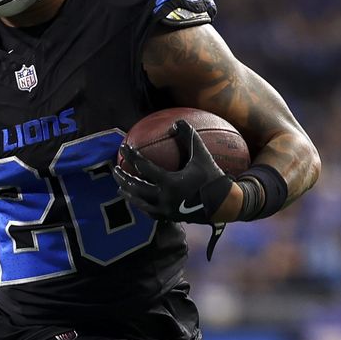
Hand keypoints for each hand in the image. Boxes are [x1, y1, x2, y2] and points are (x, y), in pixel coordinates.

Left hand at [112, 120, 234, 223]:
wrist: (224, 205)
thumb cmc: (213, 177)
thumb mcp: (202, 155)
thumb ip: (189, 136)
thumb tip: (176, 121)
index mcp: (172, 183)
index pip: (144, 167)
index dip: (132, 156)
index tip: (123, 147)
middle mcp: (166, 199)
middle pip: (136, 187)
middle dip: (123, 177)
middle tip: (115, 168)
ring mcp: (166, 211)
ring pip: (140, 202)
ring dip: (128, 192)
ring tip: (120, 185)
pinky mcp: (168, 218)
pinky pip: (148, 211)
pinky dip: (139, 204)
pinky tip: (135, 199)